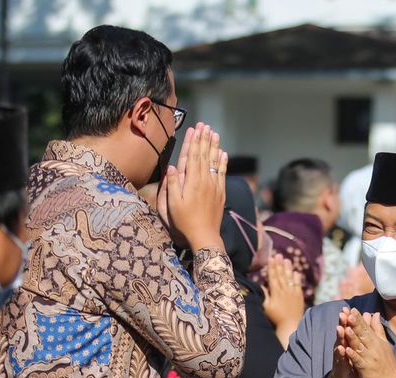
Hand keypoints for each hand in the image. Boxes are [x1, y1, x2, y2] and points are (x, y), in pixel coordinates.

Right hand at [160, 123, 226, 251]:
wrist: (205, 236)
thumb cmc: (184, 221)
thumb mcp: (172, 204)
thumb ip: (172, 184)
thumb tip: (172, 166)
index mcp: (192, 182)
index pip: (193, 156)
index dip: (194, 141)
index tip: (195, 129)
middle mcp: (205, 181)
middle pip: (205, 155)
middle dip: (204, 139)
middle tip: (205, 125)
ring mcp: (214, 186)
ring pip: (215, 162)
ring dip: (214, 146)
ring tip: (214, 133)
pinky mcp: (220, 193)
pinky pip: (222, 173)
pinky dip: (223, 162)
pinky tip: (223, 153)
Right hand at [262, 254, 304, 334]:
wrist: (290, 325)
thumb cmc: (276, 317)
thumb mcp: (267, 307)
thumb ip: (265, 295)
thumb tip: (261, 285)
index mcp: (275, 293)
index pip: (273, 277)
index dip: (271, 267)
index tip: (270, 258)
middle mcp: (284, 291)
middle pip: (281, 275)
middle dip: (279, 264)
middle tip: (278, 255)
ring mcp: (293, 293)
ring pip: (289, 278)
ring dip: (287, 268)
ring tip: (286, 259)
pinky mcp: (299, 296)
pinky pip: (298, 285)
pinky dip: (297, 278)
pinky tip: (296, 272)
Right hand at [322, 307, 357, 377]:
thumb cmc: (351, 362)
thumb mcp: (356, 348)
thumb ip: (360, 334)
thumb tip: (365, 321)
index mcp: (349, 342)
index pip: (350, 328)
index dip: (350, 319)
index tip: (351, 308)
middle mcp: (343, 347)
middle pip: (343, 333)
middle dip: (343, 323)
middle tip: (343, 312)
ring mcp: (340, 356)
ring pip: (340, 344)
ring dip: (340, 337)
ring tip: (340, 328)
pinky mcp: (341, 366)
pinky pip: (340, 359)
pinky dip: (341, 354)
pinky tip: (341, 348)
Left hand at [345, 310, 395, 377]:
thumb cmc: (387, 363)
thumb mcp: (384, 344)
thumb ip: (377, 329)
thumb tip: (374, 313)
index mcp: (377, 341)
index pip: (367, 327)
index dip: (359, 319)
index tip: (352, 309)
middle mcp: (374, 348)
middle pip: (363, 334)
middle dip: (355, 324)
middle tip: (348, 314)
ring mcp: (370, 358)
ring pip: (360, 346)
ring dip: (353, 337)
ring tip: (346, 328)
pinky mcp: (366, 369)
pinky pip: (358, 361)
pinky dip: (353, 355)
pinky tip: (347, 349)